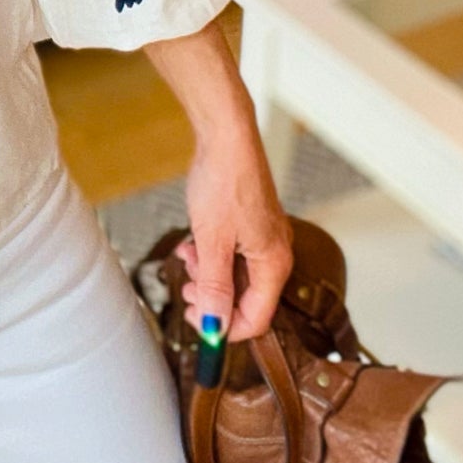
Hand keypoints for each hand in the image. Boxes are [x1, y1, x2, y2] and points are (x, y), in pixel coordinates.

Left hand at [175, 114, 294, 344]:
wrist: (226, 135)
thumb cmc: (224, 181)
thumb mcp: (212, 241)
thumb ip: (215, 287)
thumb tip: (214, 326)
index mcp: (274, 264)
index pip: (256, 319)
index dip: (224, 327)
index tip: (195, 320)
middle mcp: (275, 254)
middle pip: (245, 299)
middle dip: (213, 297)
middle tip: (186, 286)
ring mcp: (264, 238)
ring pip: (235, 276)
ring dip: (208, 274)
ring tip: (187, 257)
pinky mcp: (251, 225)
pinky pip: (233, 255)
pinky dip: (212, 255)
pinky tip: (193, 243)